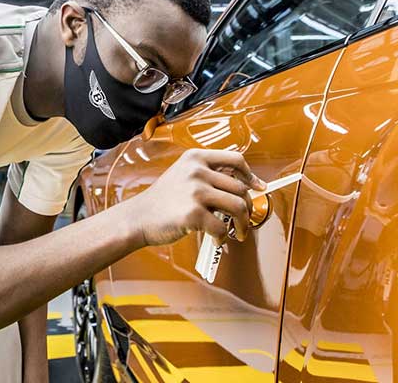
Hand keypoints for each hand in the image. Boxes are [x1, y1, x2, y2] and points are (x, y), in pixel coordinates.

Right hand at [128, 149, 265, 246]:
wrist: (138, 217)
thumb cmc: (162, 200)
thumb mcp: (182, 175)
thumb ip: (208, 175)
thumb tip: (242, 187)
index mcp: (195, 158)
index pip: (236, 159)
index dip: (251, 175)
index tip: (259, 188)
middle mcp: (197, 171)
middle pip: (241, 188)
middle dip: (248, 208)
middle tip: (244, 220)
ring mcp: (195, 192)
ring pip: (238, 207)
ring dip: (243, 224)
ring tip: (238, 232)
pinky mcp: (193, 214)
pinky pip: (222, 227)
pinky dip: (223, 236)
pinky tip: (217, 238)